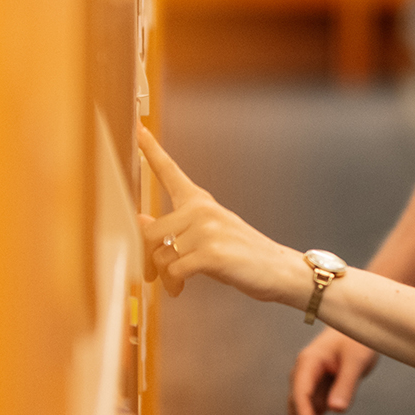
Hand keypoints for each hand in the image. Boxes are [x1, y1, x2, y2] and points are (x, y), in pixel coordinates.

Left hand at [136, 124, 296, 304]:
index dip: (150, 148)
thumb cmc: (242, 253)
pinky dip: (174, 284)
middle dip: (148, 258)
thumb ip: (174, 227)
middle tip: (153, 273)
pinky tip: (183, 286)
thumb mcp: (206, 234)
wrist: (277, 269)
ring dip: (164, 276)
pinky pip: (174, 270)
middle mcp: (202, 210)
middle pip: (150, 231)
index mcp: (200, 201)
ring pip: (160, 255)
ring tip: (177, 282)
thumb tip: (140, 220)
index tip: (137, 128)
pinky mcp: (212, 253)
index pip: (170, 171)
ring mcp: (208, 230)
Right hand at [287, 329, 379, 414]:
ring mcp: (309, 385)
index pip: (300, 396)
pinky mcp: (318, 393)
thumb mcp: (357, 360)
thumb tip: (336, 410)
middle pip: (297, 411)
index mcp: (308, 363)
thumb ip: (346, 383)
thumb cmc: (358, 339)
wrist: (360, 328)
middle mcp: (303, 376)